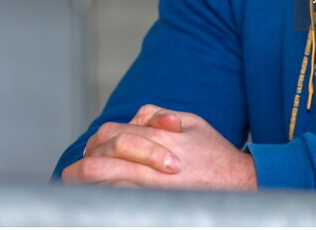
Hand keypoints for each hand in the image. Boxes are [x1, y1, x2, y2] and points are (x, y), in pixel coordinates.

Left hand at [61, 104, 256, 190]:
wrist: (238, 184)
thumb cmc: (214, 153)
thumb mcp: (193, 121)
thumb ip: (162, 114)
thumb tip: (137, 114)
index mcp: (158, 137)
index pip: (113, 134)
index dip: (98, 141)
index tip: (92, 149)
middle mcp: (150, 161)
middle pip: (101, 157)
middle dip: (84, 163)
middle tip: (77, 171)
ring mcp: (150, 185)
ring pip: (104, 181)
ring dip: (88, 182)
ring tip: (79, 186)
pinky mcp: (154, 202)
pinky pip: (119, 200)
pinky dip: (105, 198)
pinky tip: (99, 199)